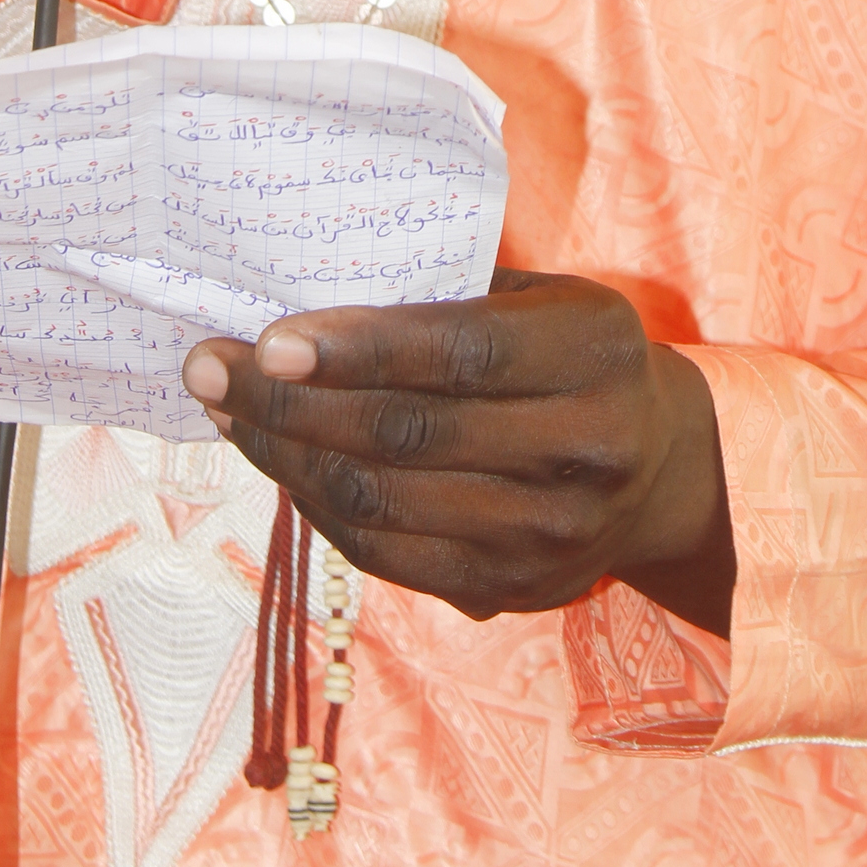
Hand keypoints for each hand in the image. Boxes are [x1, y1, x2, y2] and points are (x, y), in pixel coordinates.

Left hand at [181, 269, 736, 637]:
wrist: (657, 469)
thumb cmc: (572, 354)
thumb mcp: (546, 300)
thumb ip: (454, 290)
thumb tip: (312, 275)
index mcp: (595, 357)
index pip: (463, 354)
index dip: (360, 349)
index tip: (269, 337)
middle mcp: (581, 453)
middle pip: (407, 435)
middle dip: (289, 402)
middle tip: (208, 365)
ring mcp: (546, 537)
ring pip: (381, 503)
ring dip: (285, 455)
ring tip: (227, 409)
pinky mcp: (508, 591)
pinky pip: (385, 555)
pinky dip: (316, 506)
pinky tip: (278, 459)